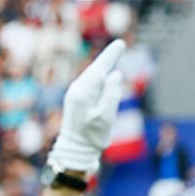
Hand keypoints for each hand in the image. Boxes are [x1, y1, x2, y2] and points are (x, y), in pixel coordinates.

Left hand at [48, 39, 126, 173]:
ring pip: (92, 77)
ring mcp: (74, 95)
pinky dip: (98, 79)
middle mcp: (77, 90)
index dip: (110, 55)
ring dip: (103, 69)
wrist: (74, 152)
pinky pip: (90, 85)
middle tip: (119, 46)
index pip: (100, 68)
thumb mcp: (105, 117)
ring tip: (113, 57)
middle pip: (95, 70)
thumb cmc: (91, 137)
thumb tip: (115, 74)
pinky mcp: (75, 101)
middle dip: (107, 59)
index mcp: (83, 93)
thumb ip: (111, 95)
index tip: (120, 43)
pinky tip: (104, 77)